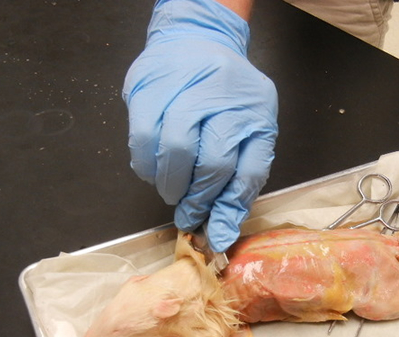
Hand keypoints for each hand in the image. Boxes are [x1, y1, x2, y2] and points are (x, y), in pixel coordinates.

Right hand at [123, 0, 277, 251]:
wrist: (199, 39)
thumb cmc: (228, 97)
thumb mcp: (250, 133)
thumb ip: (239, 184)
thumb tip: (220, 233)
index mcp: (255, 114)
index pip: (247, 171)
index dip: (228, 208)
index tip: (215, 234)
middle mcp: (224, 99)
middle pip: (211, 164)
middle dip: (197, 199)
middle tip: (189, 212)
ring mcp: (185, 89)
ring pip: (175, 151)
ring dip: (171, 185)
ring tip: (173, 190)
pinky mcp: (148, 87)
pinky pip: (143, 138)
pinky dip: (147, 165)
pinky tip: (154, 169)